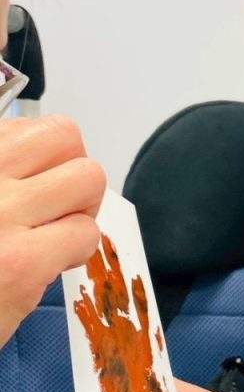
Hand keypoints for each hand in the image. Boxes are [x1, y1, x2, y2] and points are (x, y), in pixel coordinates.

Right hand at [0, 116, 105, 346]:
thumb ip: (2, 179)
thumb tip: (42, 164)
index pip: (29, 126)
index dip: (43, 159)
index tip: (31, 190)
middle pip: (66, 136)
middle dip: (72, 175)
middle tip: (54, 211)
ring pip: (88, 178)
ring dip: (81, 211)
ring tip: (52, 236)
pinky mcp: (21, 262)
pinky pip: (85, 234)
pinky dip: (78, 251)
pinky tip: (49, 265)